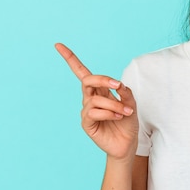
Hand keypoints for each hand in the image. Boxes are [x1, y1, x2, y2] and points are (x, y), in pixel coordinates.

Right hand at [55, 43, 138, 161]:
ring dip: (113, 104)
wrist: (126, 144)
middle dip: (101, 79)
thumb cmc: (127, 123)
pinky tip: (117, 118)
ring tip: (125, 112)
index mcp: (99, 90)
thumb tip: (118, 84)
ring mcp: (87, 111)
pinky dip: (108, 113)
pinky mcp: (86, 124)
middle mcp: (90, 99)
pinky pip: (94, 112)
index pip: (81, 72)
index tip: (58, 45)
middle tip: (116, 84)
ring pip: (95, 99)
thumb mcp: (131, 104)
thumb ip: (125, 93)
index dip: (70, 58)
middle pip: (87, 80)